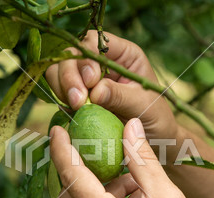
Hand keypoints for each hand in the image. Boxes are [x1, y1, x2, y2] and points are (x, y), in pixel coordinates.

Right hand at [46, 31, 177, 139]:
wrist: (153, 139)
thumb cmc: (155, 117)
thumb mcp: (143, 104)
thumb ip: (120, 95)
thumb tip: (94, 92)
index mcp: (121, 54)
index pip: (93, 42)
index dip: (87, 58)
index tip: (91, 81)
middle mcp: (101, 62)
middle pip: (71, 54)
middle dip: (69, 75)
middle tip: (77, 100)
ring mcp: (86, 79)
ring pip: (59, 70)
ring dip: (62, 87)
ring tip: (75, 107)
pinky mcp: (77, 97)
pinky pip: (58, 91)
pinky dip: (60, 100)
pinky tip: (72, 112)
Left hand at [49, 118, 213, 197]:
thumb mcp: (166, 195)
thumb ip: (141, 158)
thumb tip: (129, 125)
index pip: (72, 178)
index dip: (61, 149)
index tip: (56, 129)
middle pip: (67, 196)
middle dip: (74, 168)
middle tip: (85, 147)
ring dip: (92, 190)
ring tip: (128, 182)